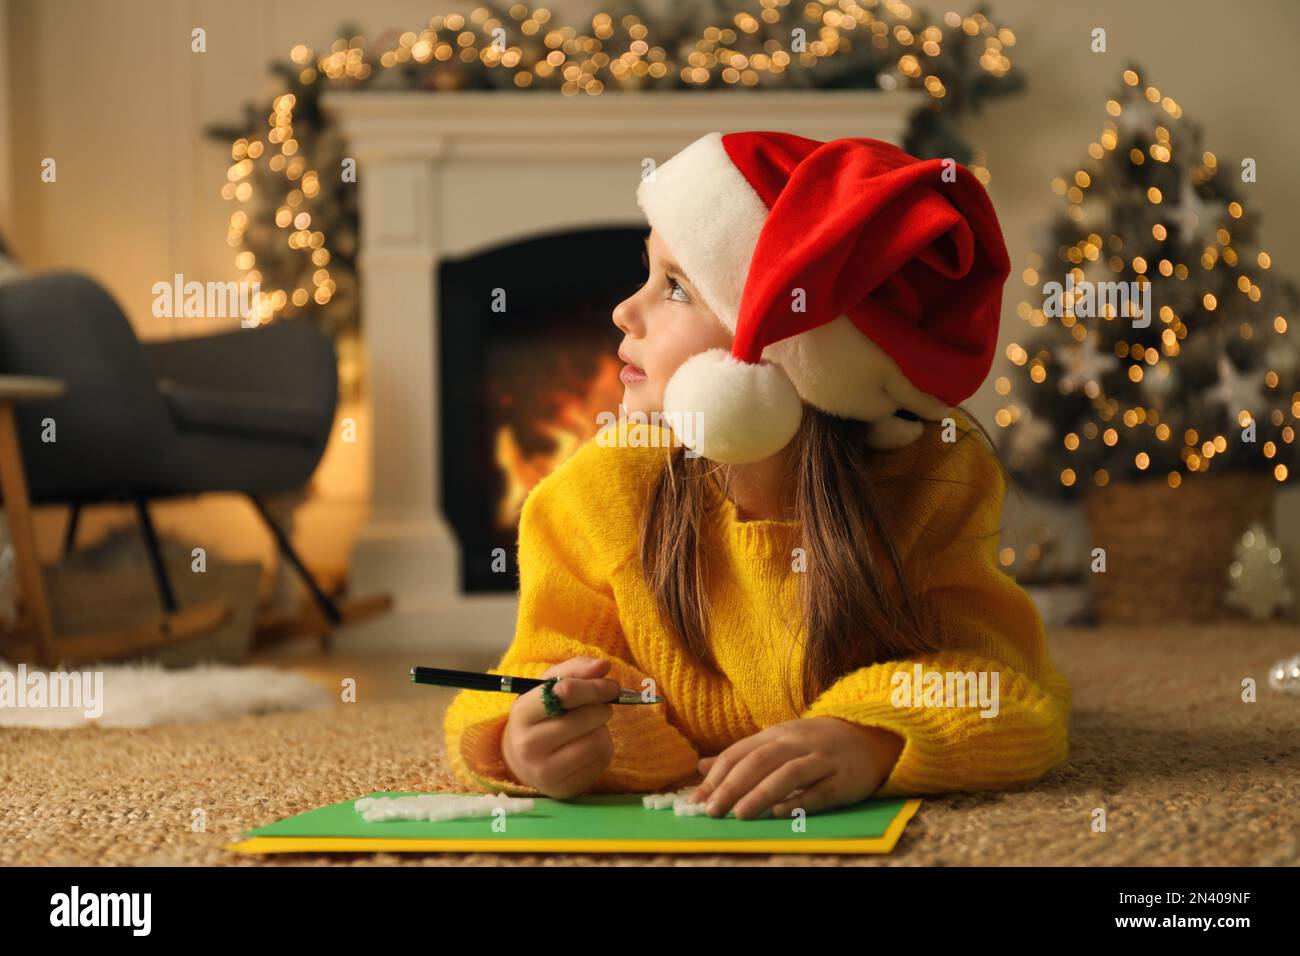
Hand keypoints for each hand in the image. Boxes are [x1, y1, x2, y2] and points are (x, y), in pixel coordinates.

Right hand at [501, 656, 621, 798]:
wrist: (524, 760)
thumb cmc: (542, 716)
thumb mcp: (549, 686)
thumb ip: (576, 670)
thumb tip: (603, 666)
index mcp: (522, 713)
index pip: (564, 692)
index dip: (593, 686)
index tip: (609, 685)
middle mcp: (529, 745)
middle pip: (584, 718)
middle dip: (601, 707)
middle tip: (602, 706)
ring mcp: (545, 771)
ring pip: (596, 741)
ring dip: (603, 728)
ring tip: (592, 726)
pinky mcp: (565, 788)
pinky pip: (601, 760)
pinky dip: (605, 747)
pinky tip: (590, 743)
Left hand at [689, 717, 903, 819]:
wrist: (870, 735)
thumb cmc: (815, 743)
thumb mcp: (777, 741)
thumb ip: (742, 755)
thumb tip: (702, 766)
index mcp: (777, 734)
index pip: (741, 752)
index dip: (717, 776)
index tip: (698, 799)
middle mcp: (797, 743)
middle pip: (760, 761)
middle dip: (733, 786)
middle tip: (712, 810)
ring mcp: (822, 759)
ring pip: (788, 774)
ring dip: (761, 793)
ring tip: (739, 813)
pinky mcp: (845, 779)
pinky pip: (821, 791)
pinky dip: (800, 802)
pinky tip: (780, 813)